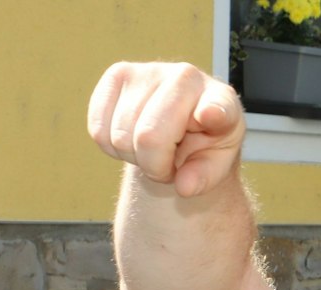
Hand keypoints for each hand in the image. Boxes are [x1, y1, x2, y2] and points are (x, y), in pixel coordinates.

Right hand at [87, 61, 244, 196]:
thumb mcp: (216, 164)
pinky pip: (99, 130)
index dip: (212, 113)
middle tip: (168, 166)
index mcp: (222, 101)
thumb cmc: (204, 143)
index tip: (210, 116)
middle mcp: (186, 77)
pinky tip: (133, 138)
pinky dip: (113, 147)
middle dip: (154, 166)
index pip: (217, 107)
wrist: (182, 123)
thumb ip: (205, 177)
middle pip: (150, 137)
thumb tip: (184, 187)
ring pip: (120, 137)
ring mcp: (148, 71)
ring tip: (155, 148)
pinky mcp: (116, 74)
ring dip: (134, 157)